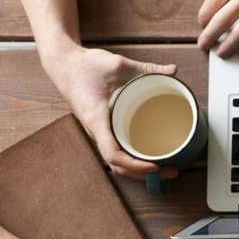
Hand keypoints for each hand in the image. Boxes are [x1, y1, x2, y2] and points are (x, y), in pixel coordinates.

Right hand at [39, 46, 179, 179]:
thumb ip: (147, 68)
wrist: (64, 64)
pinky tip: (151, 156)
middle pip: (118, 166)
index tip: (155, 166)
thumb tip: (174, 70)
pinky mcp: (103, 128)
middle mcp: (97, 131)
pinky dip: (133, 159)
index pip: (113, 154)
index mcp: (97, 120)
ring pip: (117, 162)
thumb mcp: (118, 64)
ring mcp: (99, 132)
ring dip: (139, 170)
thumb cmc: (85, 66)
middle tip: (172, 170)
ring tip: (166, 168)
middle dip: (144, 175)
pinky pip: (117, 150)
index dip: (135, 165)